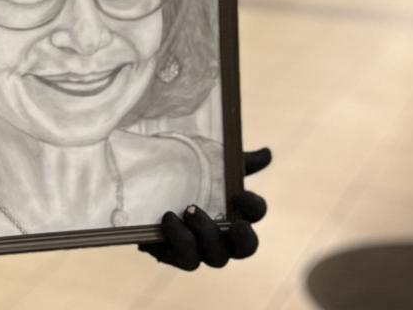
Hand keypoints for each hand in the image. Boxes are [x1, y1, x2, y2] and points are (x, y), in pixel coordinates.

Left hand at [139, 147, 270, 270]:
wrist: (145, 185)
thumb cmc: (185, 176)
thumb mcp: (208, 161)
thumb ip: (235, 159)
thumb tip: (266, 153)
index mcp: (236, 210)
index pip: (255, 213)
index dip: (253, 206)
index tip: (240, 195)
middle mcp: (224, 236)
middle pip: (245, 248)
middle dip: (242, 238)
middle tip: (234, 223)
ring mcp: (201, 249)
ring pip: (216, 258)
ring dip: (206, 235)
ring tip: (190, 210)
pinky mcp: (175, 254)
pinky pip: (184, 258)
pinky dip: (179, 239)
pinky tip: (168, 219)